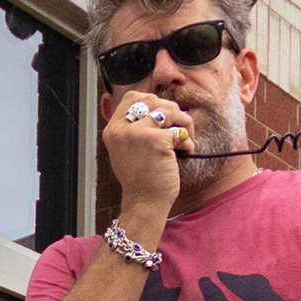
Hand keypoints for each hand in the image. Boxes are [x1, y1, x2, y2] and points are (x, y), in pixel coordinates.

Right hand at [102, 92, 192, 227]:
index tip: (162, 120)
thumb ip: (136, 128)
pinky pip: (180, 131)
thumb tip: (160, 109)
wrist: (144, 203)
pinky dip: (188, 143)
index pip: (133, 96)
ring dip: (184, 125)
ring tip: (182, 144)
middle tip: (176, 132)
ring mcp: (138, 133)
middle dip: (172, 113)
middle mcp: (122, 128)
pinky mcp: (156, 140)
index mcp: (113, 129)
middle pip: (155, 100)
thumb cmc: (141, 179)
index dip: (152, 102)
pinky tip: (184, 156)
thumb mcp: (127, 150)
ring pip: (171, 110)